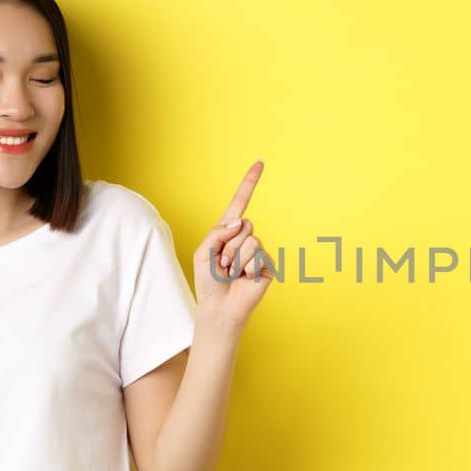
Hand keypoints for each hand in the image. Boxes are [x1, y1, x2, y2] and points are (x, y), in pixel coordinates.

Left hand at [191, 160, 272, 329]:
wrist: (220, 308)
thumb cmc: (208, 282)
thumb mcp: (203, 252)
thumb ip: (217, 232)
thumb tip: (240, 221)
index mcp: (228, 231)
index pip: (240, 203)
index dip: (250, 183)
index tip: (260, 163)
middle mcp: (245, 238)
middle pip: (244, 224)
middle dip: (229, 245)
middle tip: (223, 264)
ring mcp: (258, 251)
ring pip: (250, 240)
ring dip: (236, 259)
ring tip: (232, 273)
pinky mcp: (267, 264)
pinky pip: (258, 255)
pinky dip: (247, 268)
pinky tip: (244, 279)